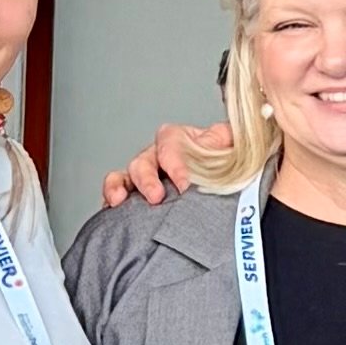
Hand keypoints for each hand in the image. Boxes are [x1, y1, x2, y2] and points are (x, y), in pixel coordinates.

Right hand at [99, 120, 228, 211]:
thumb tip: (235, 134)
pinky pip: (116, 193)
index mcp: (180, 140)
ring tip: (121, 201)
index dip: (174, 162)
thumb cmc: (227, 163)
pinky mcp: (136, 196)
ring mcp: (145, 176)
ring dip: (119, 186)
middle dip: (147, 179)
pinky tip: (112, 210)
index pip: (170, 142)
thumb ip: (232, 138)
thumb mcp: (233, 146)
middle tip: (157, 197)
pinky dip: (110, 200)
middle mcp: (158, 156)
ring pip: (125, 175)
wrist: (228, 184)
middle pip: (144, 160)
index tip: (184, 184)